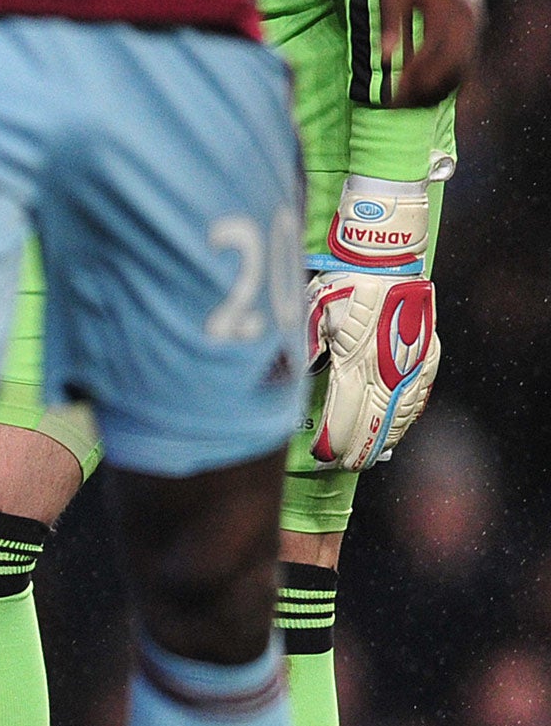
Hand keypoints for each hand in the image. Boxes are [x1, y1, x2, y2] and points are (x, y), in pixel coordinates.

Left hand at [306, 269, 439, 468]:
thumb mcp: (311, 320)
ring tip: (372, 453)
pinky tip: (400, 425)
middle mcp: (387, 367)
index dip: (337, 441)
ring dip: (387, 436)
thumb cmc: (341, 288)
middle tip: (350, 466)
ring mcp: (412, 362)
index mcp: (356, 362)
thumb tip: (297, 383)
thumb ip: (307, 355)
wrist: (384, 260)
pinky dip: (409, 414)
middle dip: (362, 448)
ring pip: (402, 412)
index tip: (326, 457)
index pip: (346, 415)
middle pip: (376, 421)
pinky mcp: (428, 353)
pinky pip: (421, 393)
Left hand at [381, 0, 482, 106]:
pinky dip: (449, 78)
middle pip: (453, 59)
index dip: (417, 69)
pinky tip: (427, 91)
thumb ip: (390, 21)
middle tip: (398, 102)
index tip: (396, 88)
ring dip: (438, 86)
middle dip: (426, 84)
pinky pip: (467, 60)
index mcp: (447, 1)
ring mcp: (474, 22)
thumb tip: (386, 57)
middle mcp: (467, 14)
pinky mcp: (473, 28)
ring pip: (463, 63)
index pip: (435, 43)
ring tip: (409, 101)